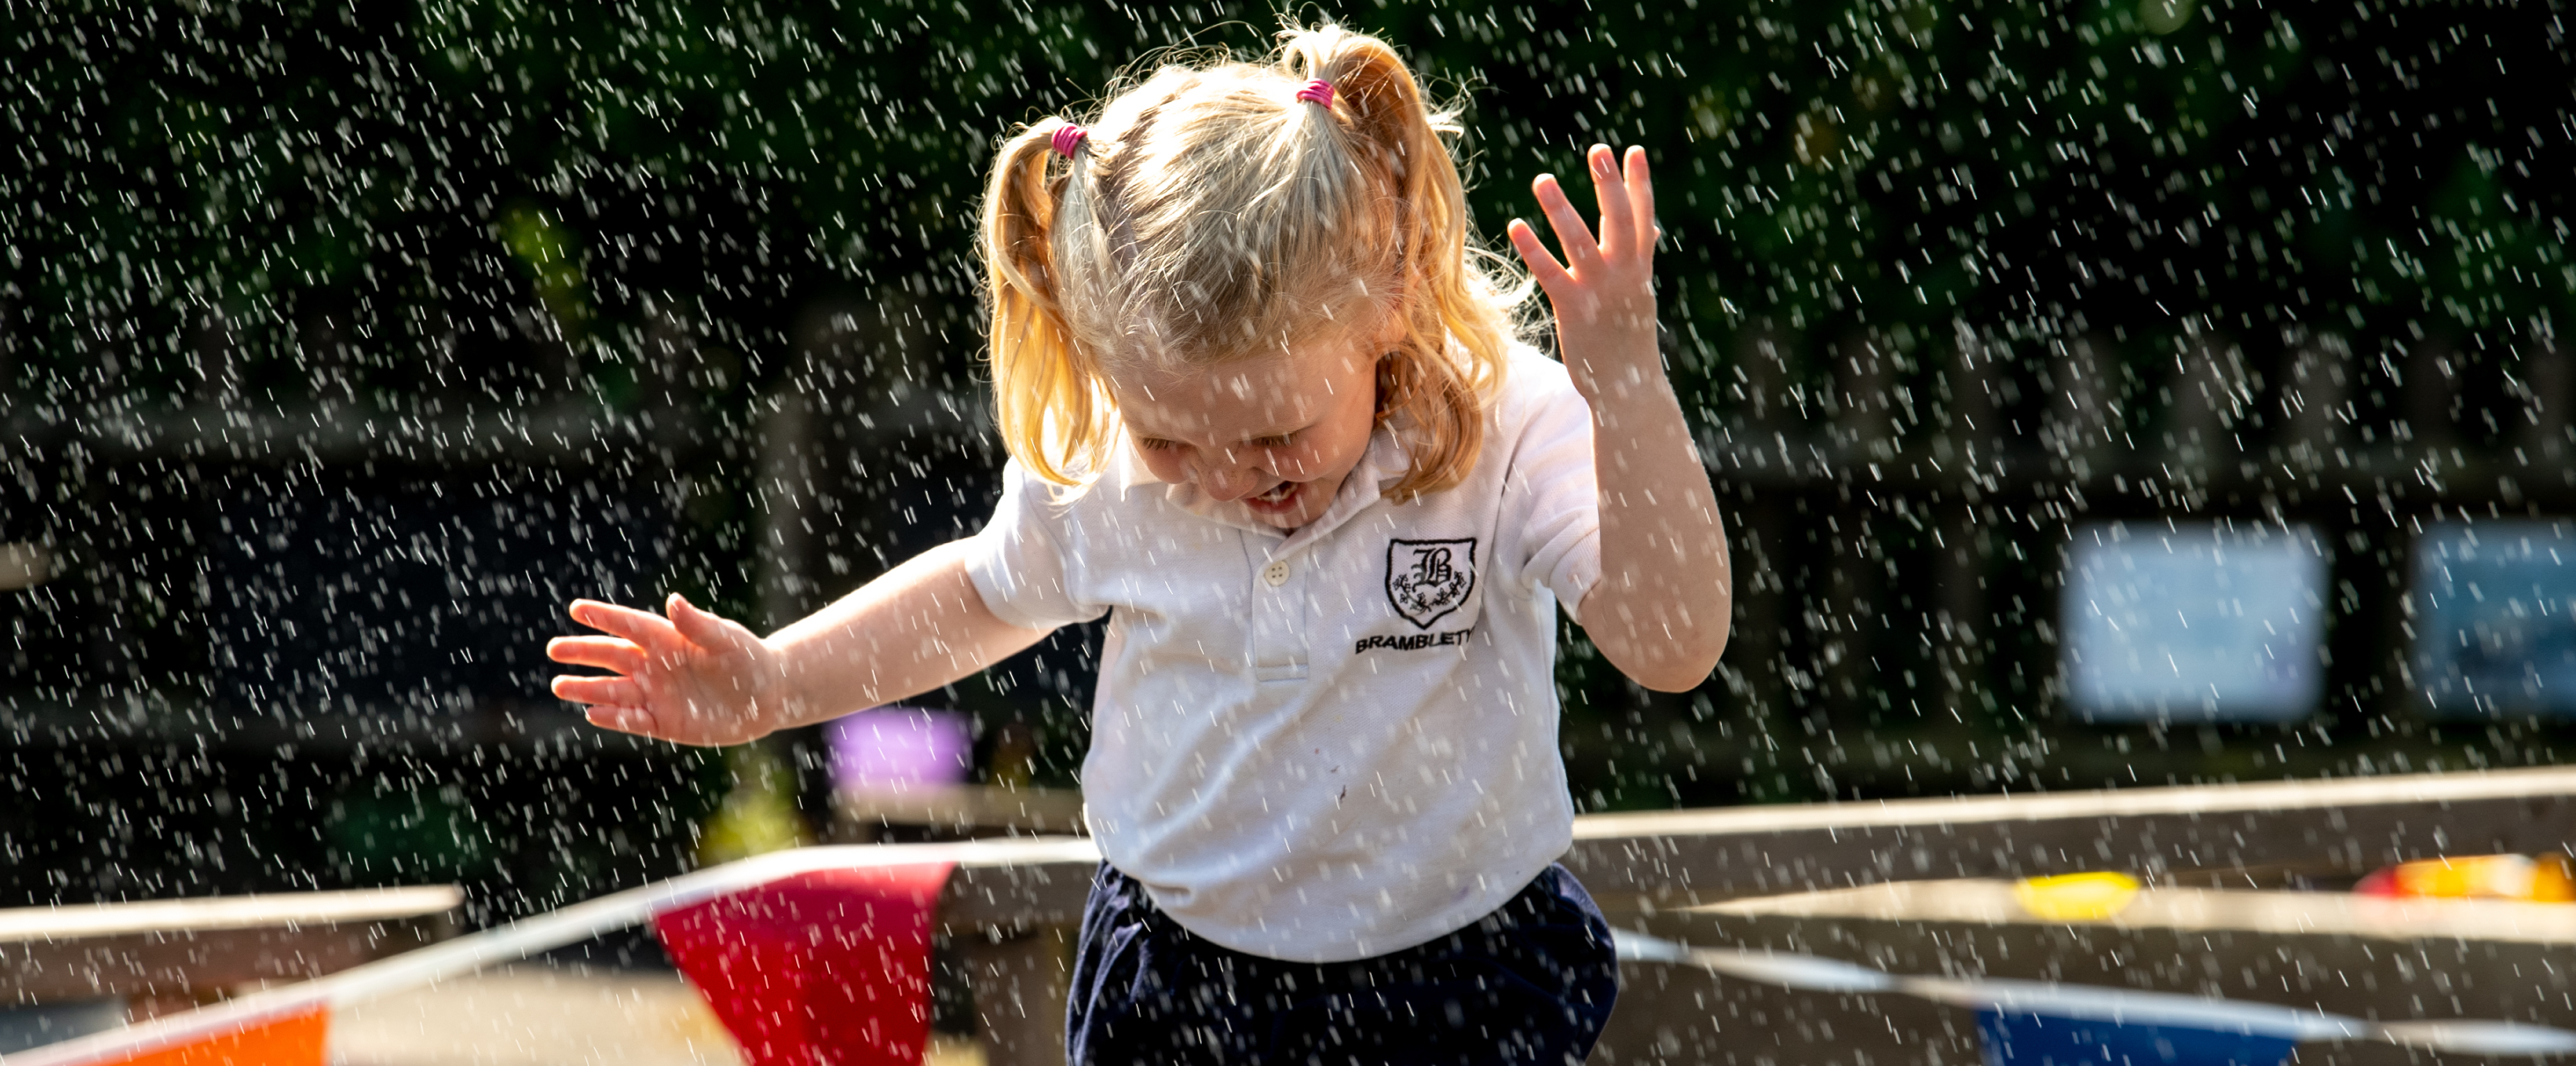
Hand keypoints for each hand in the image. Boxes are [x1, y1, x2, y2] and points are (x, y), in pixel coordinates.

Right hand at [546, 594, 789, 745]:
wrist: (766, 695)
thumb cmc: (747, 659)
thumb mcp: (725, 639)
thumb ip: (697, 624)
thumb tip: (673, 601)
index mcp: (668, 639)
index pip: (630, 625)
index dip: (604, 617)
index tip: (577, 608)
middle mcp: (656, 666)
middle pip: (612, 657)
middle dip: (583, 653)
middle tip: (554, 649)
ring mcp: (658, 694)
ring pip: (615, 691)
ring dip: (588, 689)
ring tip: (560, 686)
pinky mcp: (665, 722)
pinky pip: (634, 720)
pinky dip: (614, 718)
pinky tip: (592, 713)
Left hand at [1505, 144, 1661, 397]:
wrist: (1628, 391)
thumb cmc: (1630, 340)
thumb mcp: (1640, 295)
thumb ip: (1642, 258)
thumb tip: (1652, 230)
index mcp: (1640, 270)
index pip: (1644, 219)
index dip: (1640, 185)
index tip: (1635, 150)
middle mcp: (1625, 276)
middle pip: (1619, 221)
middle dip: (1610, 185)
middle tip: (1598, 150)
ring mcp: (1600, 291)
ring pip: (1581, 242)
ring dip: (1561, 209)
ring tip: (1542, 179)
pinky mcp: (1575, 309)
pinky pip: (1551, 273)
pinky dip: (1533, 249)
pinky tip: (1516, 226)